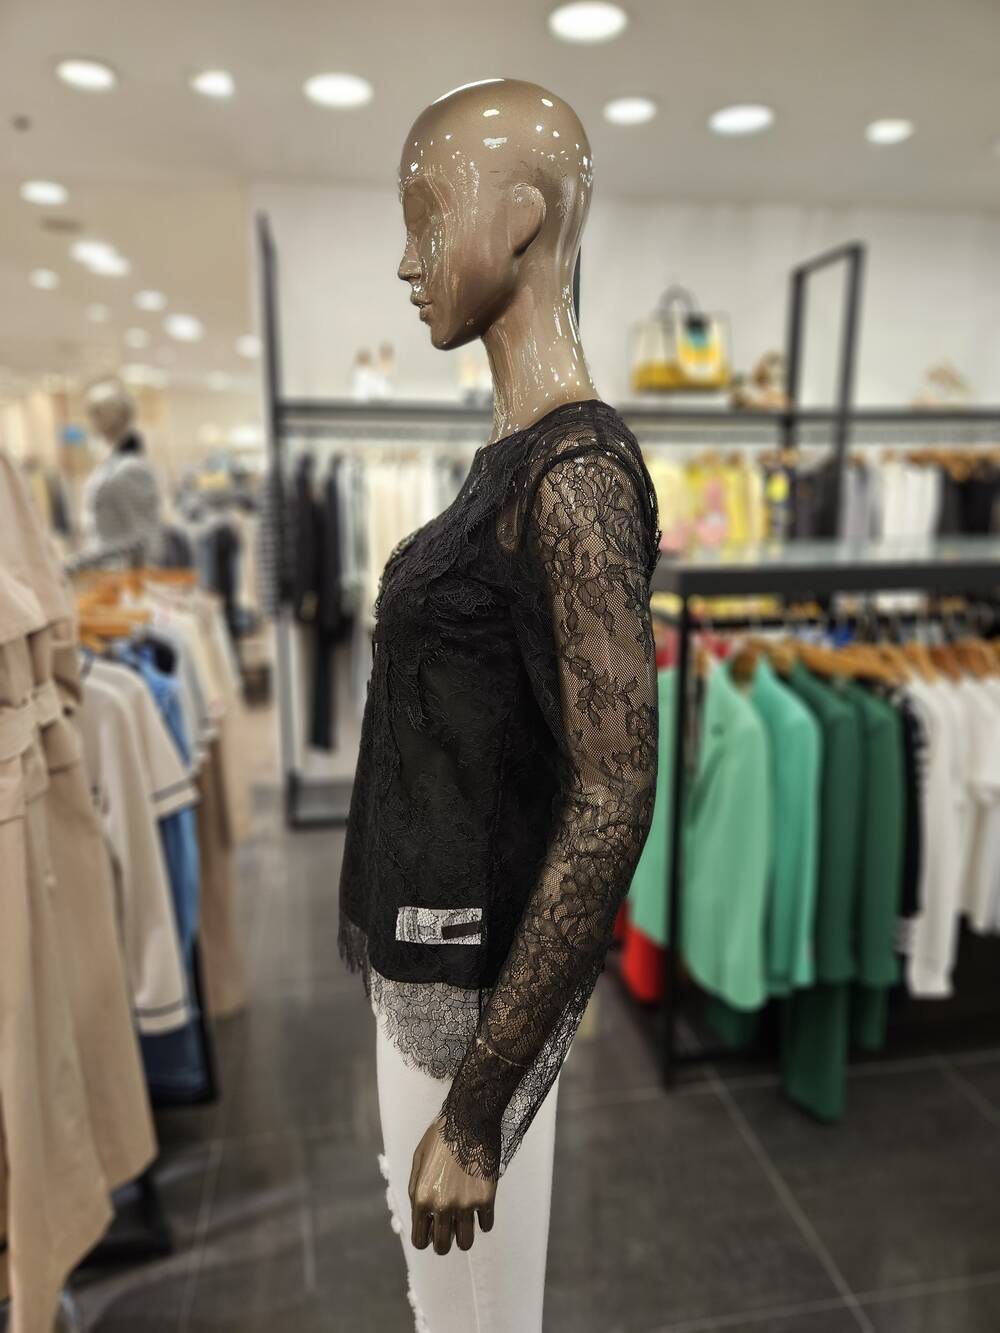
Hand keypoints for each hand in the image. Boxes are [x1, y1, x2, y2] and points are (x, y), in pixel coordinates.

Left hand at [408, 1117, 496, 1254]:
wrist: (469, 1118)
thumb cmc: (441, 1137)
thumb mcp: (418, 1160)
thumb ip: (416, 1190)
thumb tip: (421, 1215)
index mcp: (422, 1198)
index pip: (420, 1241)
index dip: (426, 1238)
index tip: (433, 1228)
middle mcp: (442, 1206)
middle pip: (443, 1247)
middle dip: (445, 1241)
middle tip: (450, 1227)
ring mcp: (466, 1204)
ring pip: (466, 1243)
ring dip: (465, 1235)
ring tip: (465, 1219)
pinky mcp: (487, 1198)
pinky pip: (486, 1225)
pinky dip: (484, 1220)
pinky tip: (481, 1205)